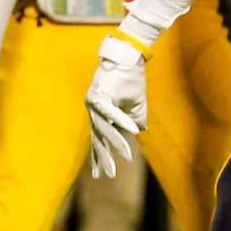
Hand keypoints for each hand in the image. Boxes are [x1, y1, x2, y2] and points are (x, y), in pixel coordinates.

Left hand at [86, 32, 149, 177]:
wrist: (129, 55)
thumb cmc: (131, 78)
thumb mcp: (136, 104)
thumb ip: (134, 119)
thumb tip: (137, 131)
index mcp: (100, 113)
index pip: (97, 139)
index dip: (99, 156)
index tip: (100, 173)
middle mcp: (93, 109)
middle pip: (97, 138)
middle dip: (103, 157)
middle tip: (107, 175)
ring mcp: (95, 102)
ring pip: (104, 127)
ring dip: (115, 142)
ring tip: (124, 157)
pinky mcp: (101, 93)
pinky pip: (111, 112)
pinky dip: (121, 121)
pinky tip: (130, 131)